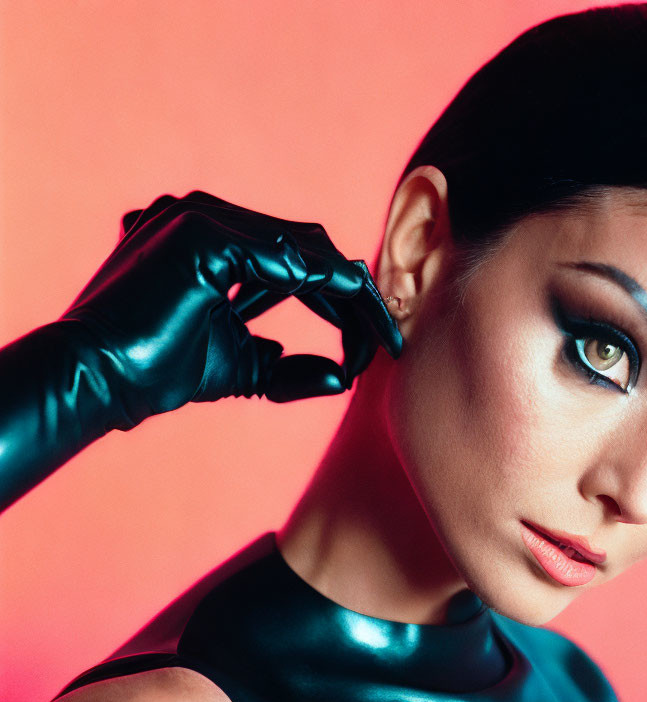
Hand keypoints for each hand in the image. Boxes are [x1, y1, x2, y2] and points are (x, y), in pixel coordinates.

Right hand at [63, 190, 400, 427]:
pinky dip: (321, 289)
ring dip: (349, 297)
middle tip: (387, 343)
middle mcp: (209, 215)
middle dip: (355, 299)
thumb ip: (289, 366)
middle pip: (313, 247)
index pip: (301, 259)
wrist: (100, 381)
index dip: (344, 301)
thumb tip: (344, 379)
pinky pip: (282, 258)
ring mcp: (202, 216)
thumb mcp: (244, 367)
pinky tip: (348, 320)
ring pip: (307, 249)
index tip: (376, 343)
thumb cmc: (162, 372)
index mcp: (218, 238)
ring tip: (376, 340)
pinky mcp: (199, 231)